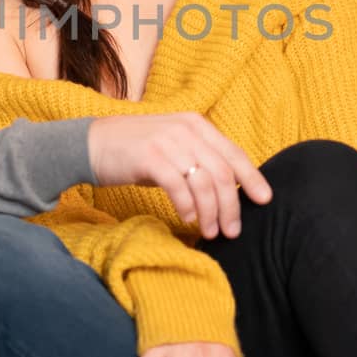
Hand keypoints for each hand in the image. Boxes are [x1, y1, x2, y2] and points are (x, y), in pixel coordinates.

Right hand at [88, 114, 271, 239]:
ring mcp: (167, 142)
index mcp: (197, 125)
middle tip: (232, 231)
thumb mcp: (173, 147)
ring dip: (210, 212)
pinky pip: (178, 186)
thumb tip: (228, 190)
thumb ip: (198, 159)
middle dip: (231, 206)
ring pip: (203, 183)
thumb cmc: (136, 151)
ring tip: (209, 231)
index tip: (264, 200)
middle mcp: (186, 130)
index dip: (252, 178)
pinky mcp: (149, 157)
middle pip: (222, 173)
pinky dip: (186, 206)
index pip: (234, 153)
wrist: (92, 144)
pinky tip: (186, 219)